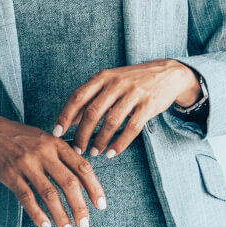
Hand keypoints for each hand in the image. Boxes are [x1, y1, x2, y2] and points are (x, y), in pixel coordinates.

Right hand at [0, 111, 104, 226]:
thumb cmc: (22, 137)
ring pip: (49, 194)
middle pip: (68, 183)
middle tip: (85, 224)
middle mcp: (45, 153)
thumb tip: (85, 175)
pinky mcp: (10, 175)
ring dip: (60, 215)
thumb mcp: (46, 138)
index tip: (100, 205)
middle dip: (79, 207)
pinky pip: (26, 198)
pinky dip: (37, 214)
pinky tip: (46, 226)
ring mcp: (27, 164)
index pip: (82, 167)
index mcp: (57, 144)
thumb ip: (64, 154)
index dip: (94, 188)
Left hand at [52, 60, 200, 157]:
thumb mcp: (110, 82)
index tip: (57, 133)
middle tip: (77, 150)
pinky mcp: (149, 104)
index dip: (65, 116)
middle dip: (82, 134)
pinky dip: (120, 143)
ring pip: (111, 121)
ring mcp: (134, 93)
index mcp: (103, 77)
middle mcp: (117, 83)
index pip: (78, 97)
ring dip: (100, 140)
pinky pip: (131, 128)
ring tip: (94, 152)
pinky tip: (112, 152)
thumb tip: (69, 120)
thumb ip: (90, 98)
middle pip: (93, 112)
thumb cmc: (133, 81)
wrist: (167, 73)